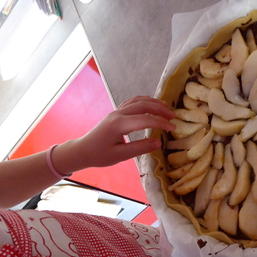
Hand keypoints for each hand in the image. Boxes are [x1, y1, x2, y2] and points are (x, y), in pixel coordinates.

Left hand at [53, 96, 175, 171]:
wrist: (83, 150)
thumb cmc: (100, 155)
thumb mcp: (120, 156)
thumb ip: (139, 148)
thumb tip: (158, 142)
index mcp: (118, 125)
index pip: (144, 120)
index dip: (160, 123)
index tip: (172, 128)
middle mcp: (118, 114)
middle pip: (143, 106)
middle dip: (159, 110)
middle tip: (173, 117)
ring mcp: (116, 112)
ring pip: (137, 101)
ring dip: (153, 103)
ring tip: (166, 108)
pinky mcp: (116, 113)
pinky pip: (132, 102)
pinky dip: (143, 100)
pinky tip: (151, 103)